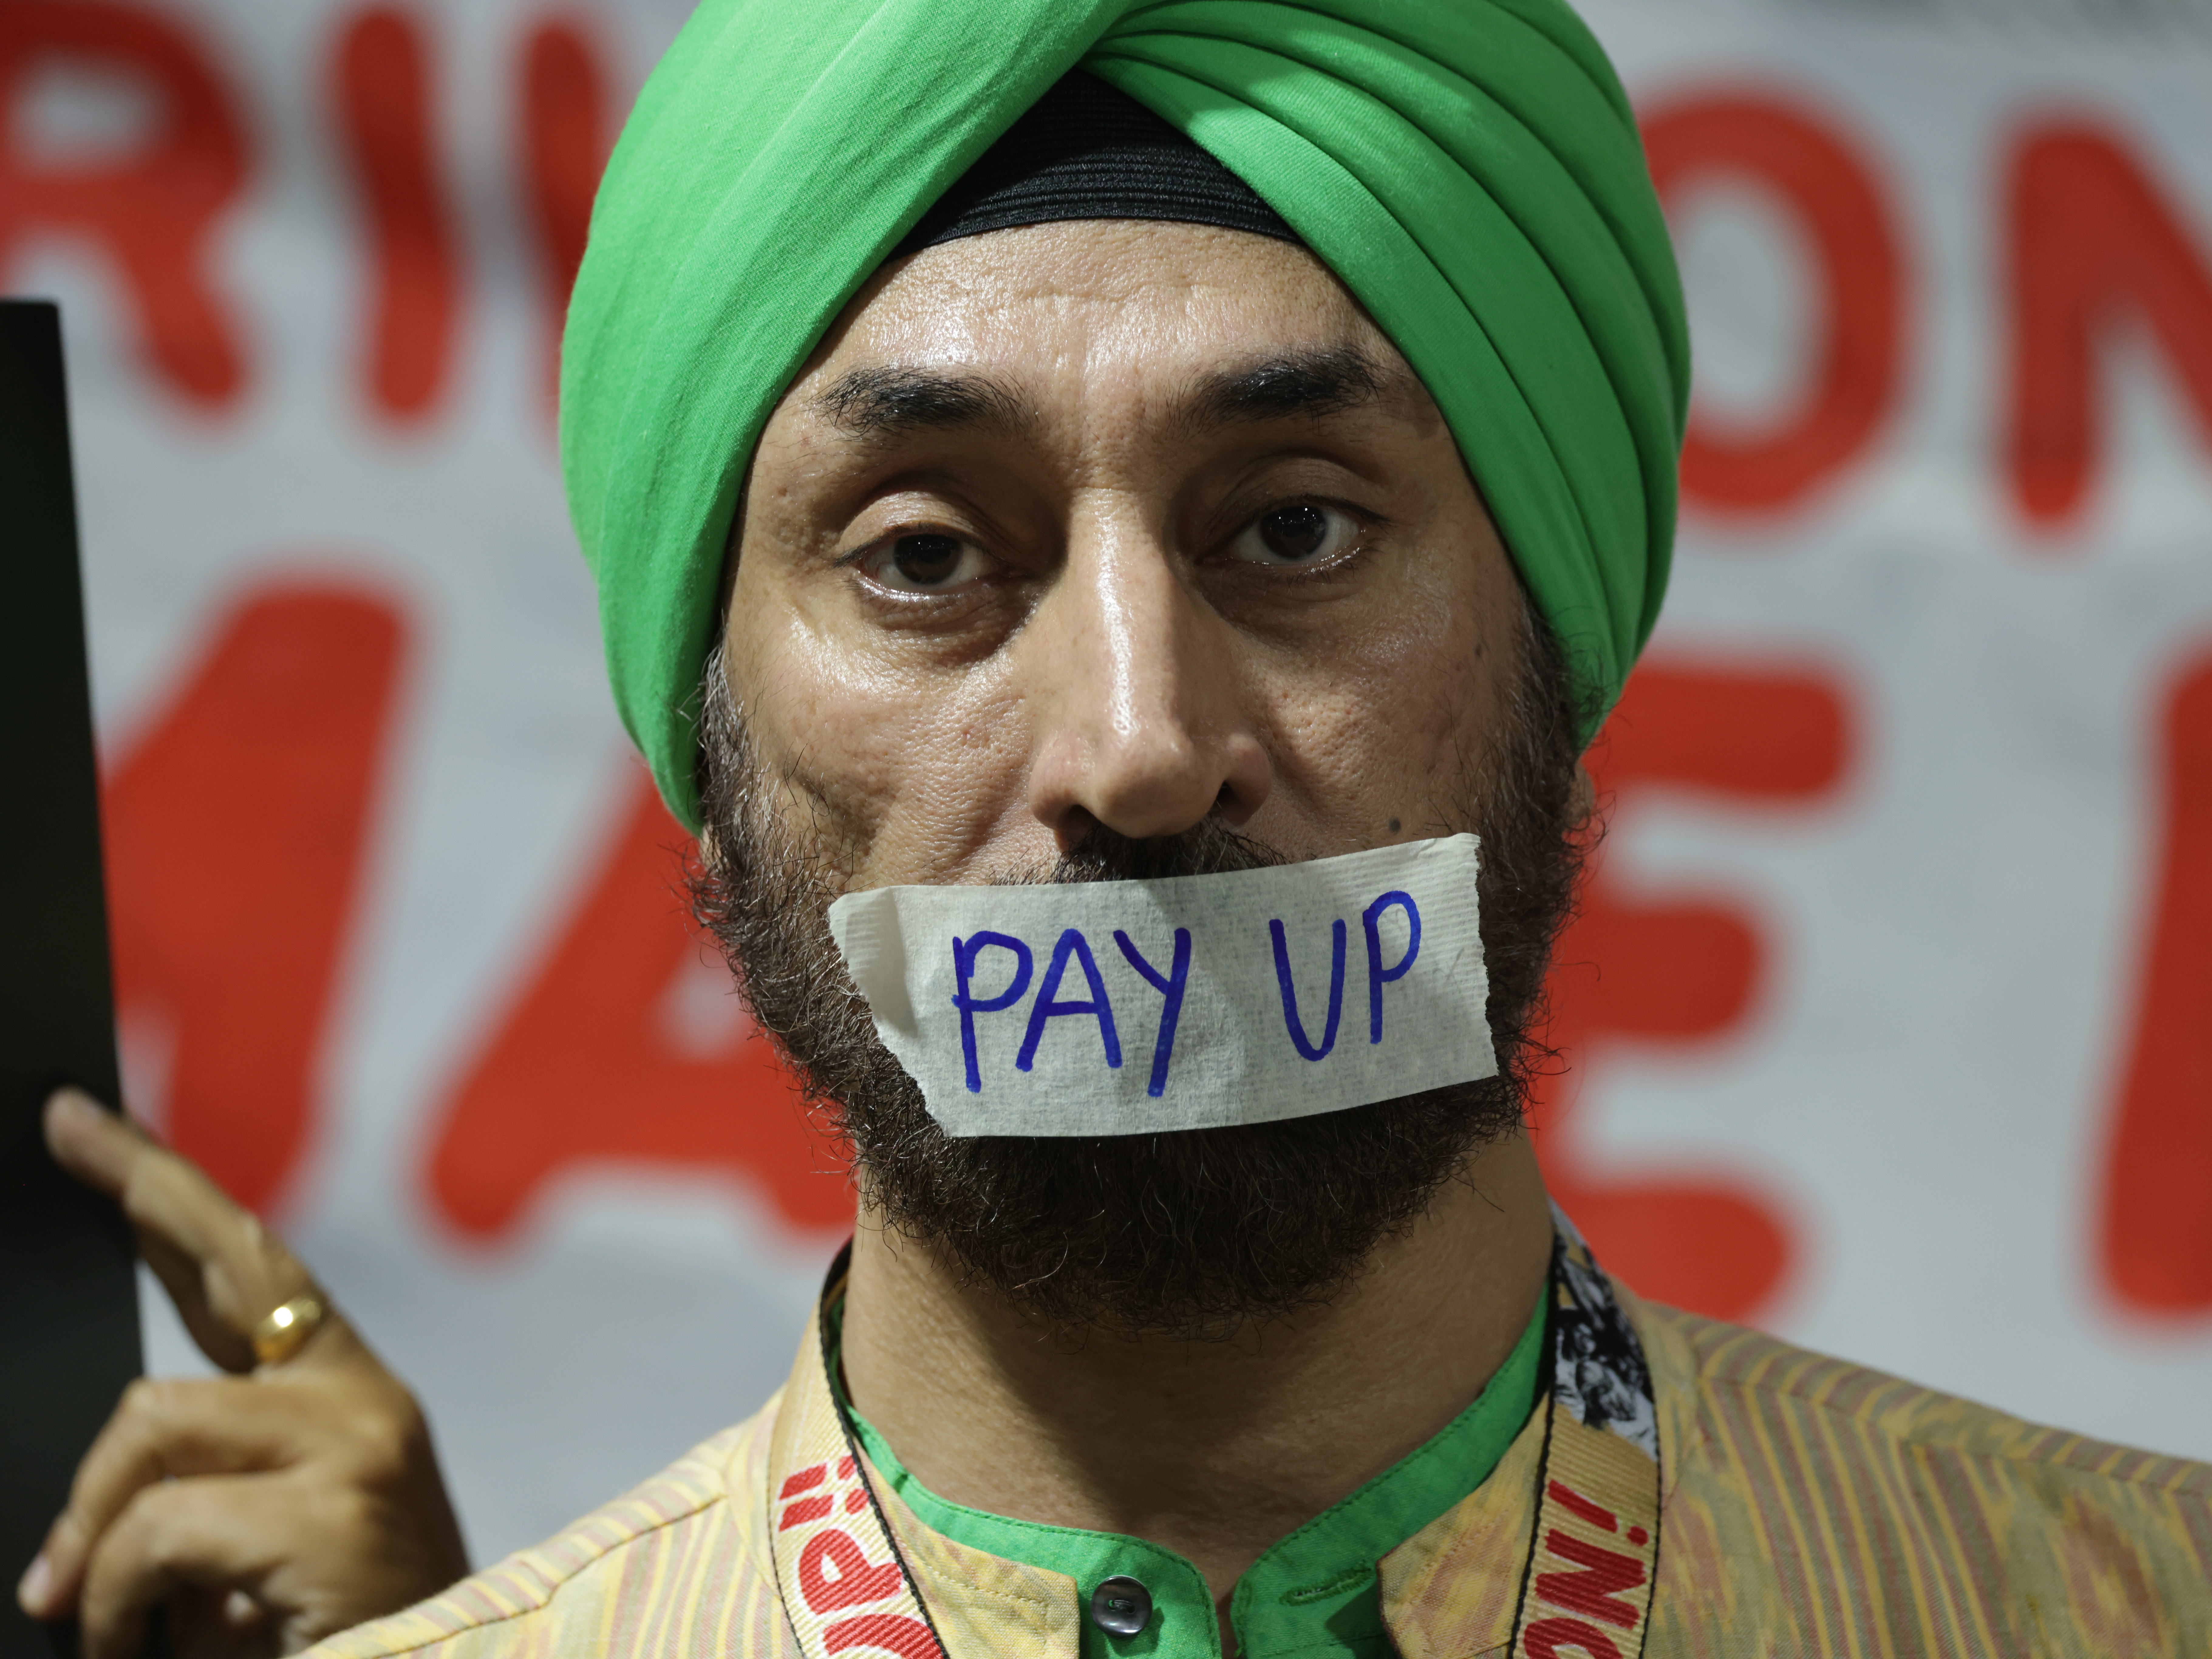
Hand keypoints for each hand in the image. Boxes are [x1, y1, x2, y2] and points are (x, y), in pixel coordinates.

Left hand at [18, 1091, 469, 1658]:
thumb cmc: (316, 1646)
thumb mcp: (232, 1554)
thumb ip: (185, 1486)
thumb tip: (87, 1481)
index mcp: (342, 1400)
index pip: (248, 1265)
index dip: (165, 1190)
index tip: (86, 1126)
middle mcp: (364, 1397)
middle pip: (234, 1255)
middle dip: (142, 1184)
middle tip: (64, 1126)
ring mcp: (358, 1443)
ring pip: (153, 1421)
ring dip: (89, 1535)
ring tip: (92, 1618)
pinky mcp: (336, 1510)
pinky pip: (158, 1524)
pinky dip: (110, 1597)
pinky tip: (129, 1643)